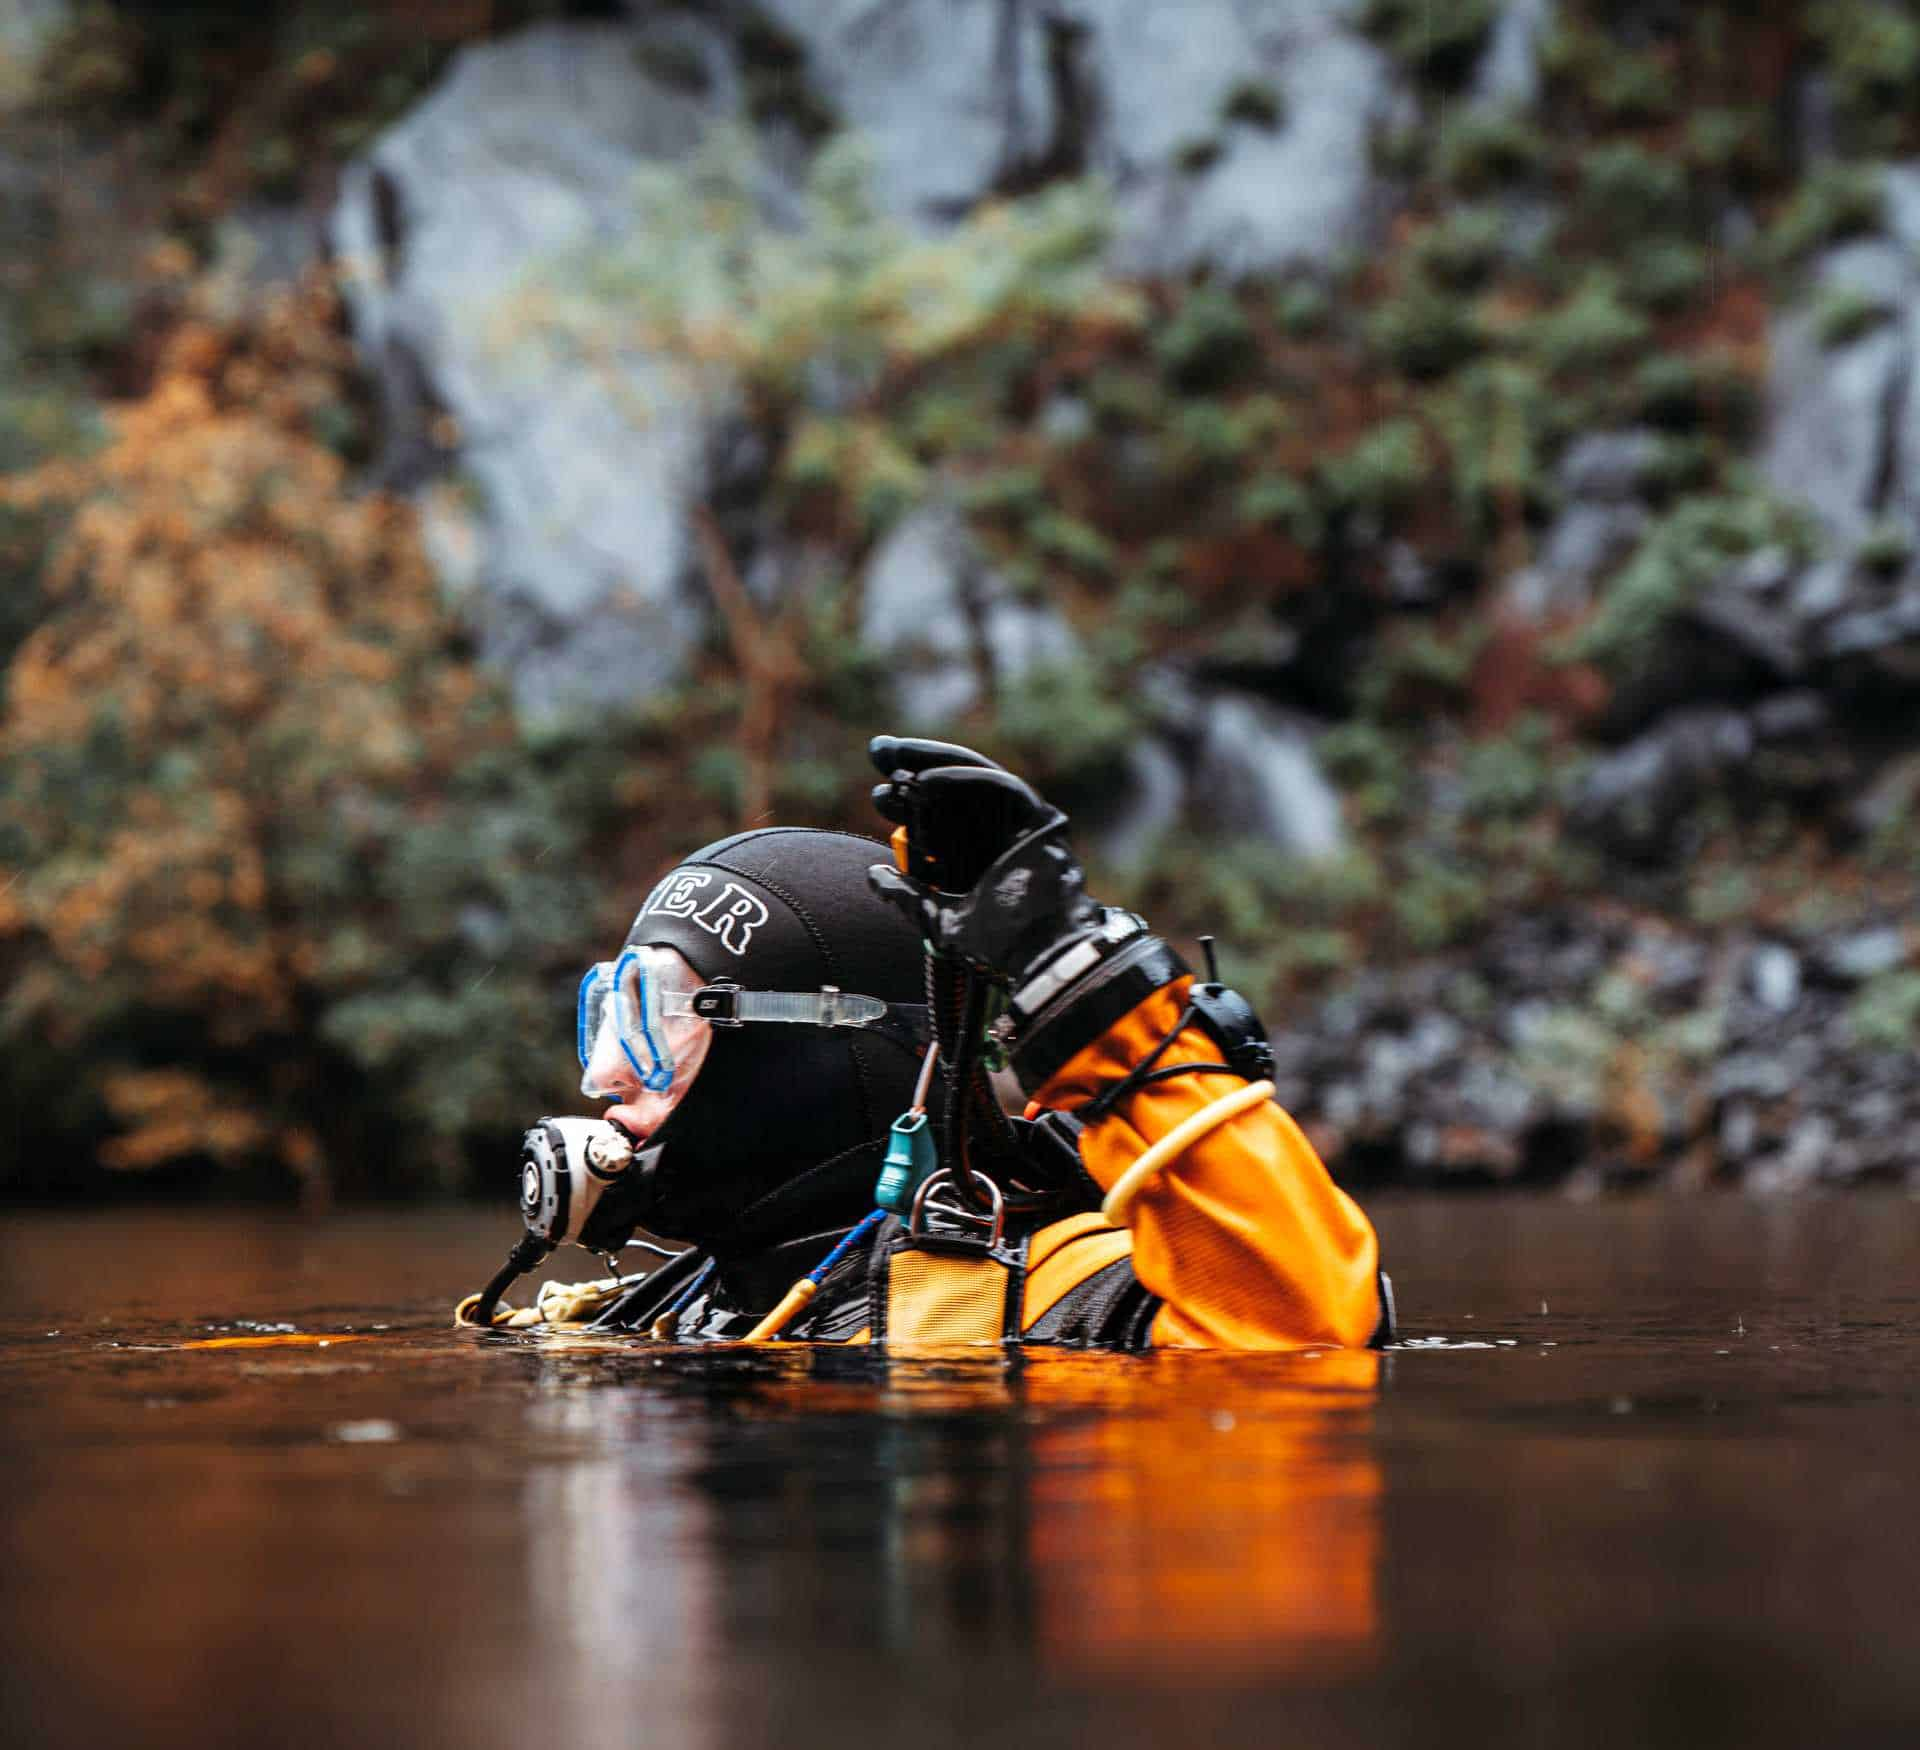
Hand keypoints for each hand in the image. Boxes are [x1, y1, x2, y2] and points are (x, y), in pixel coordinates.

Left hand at [865, 735, 1099, 982]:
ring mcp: (1016, 823)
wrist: (1038, 954)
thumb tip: (872, 874)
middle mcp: (993, 832)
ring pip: (973, 778)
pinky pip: (1000, 786)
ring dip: (933, 765)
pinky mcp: (1037, 817)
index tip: (877, 790)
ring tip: (896, 763)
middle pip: (951, 789)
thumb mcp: (936, 916)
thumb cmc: (994, 943)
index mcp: (972, 854)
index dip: (904, 798)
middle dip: (913, 766)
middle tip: (878, 751)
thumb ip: (906, 895)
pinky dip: (962, 779)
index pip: (937, 814)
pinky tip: (927, 782)